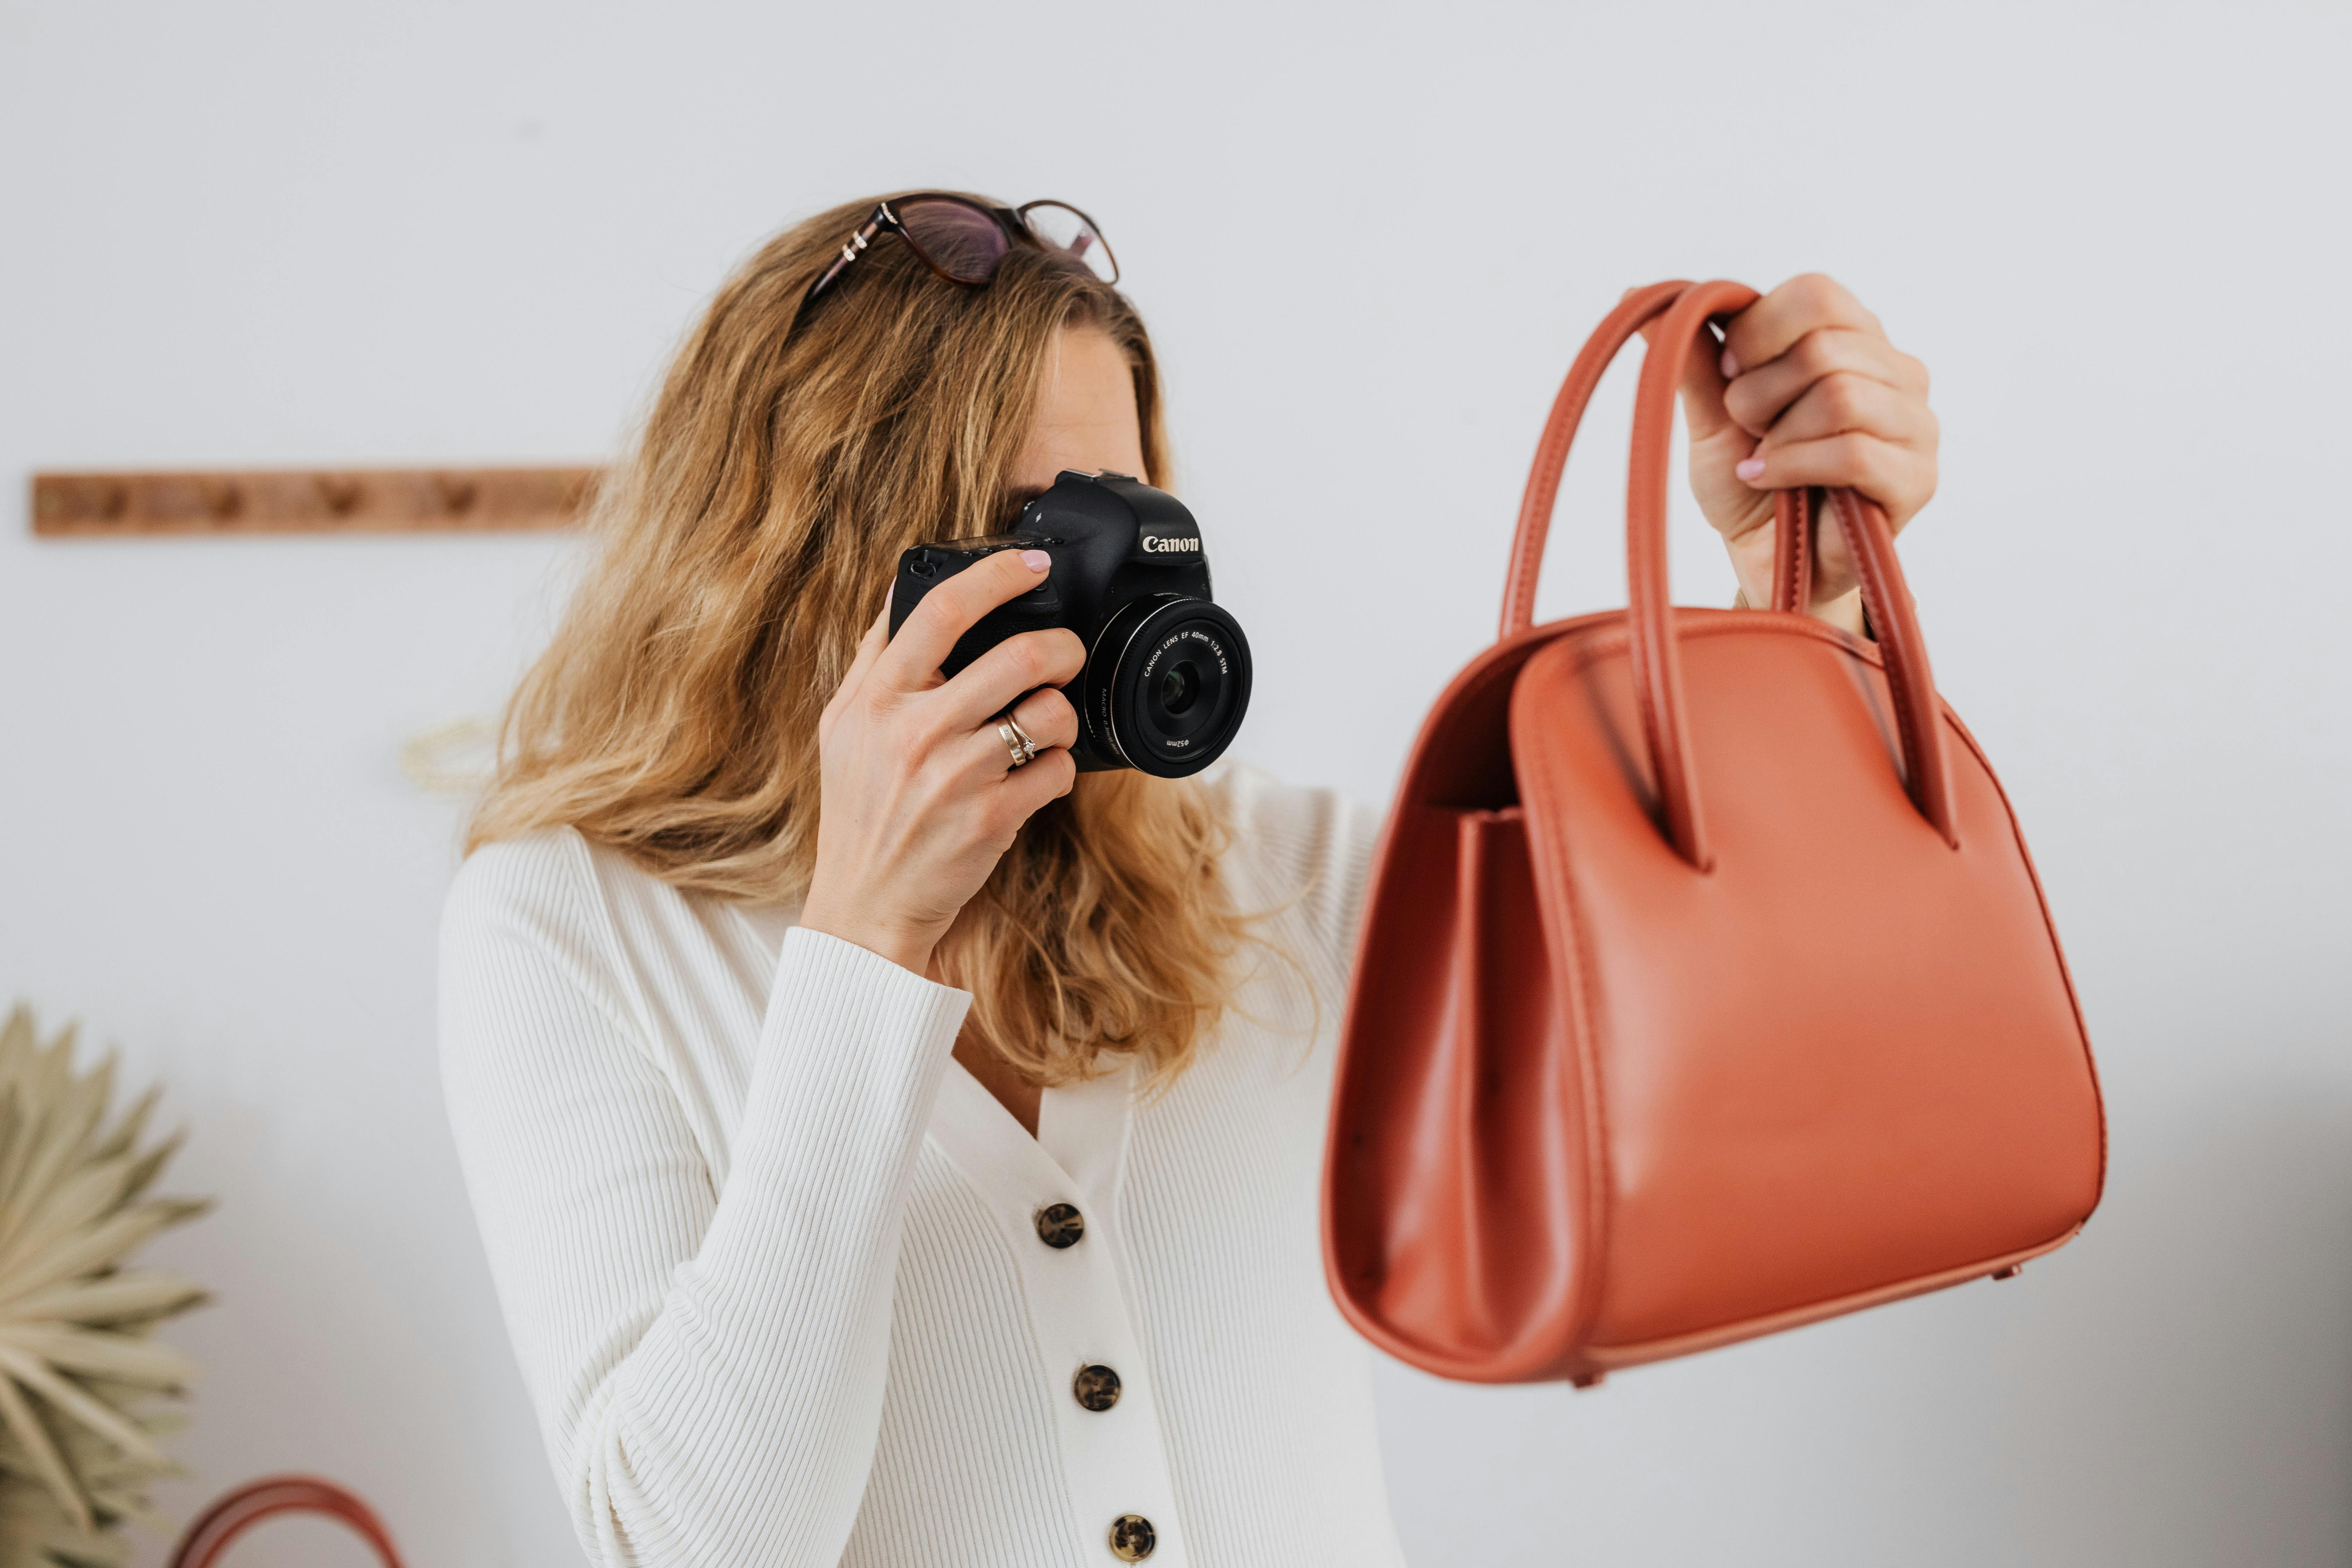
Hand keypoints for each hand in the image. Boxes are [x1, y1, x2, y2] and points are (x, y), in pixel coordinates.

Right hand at [797, 549, 1081, 975]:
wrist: (865, 906)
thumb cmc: (859, 812)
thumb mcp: (842, 727)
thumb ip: (873, 659)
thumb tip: (900, 589)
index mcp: (877, 700)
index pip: (942, 611)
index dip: (997, 575)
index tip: (1031, 562)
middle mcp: (914, 732)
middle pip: (1018, 656)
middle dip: (1061, 646)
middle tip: (1066, 653)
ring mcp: (955, 776)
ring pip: (1048, 712)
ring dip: (1062, 713)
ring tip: (1045, 726)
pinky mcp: (991, 818)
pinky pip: (1058, 770)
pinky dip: (1061, 769)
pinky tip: (1037, 777)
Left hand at [1672, 274, 1938, 631]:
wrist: (1765, 558)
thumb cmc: (1748, 481)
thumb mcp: (1710, 412)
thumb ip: (1689, 354)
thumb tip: (1636, 291)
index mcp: (1853, 336)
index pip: (1815, 294)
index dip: (1755, 333)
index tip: (1729, 376)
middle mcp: (1896, 370)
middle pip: (1823, 346)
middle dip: (1760, 394)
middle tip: (1750, 430)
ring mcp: (1915, 423)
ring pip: (1839, 396)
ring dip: (1779, 435)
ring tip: (1764, 460)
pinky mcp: (1916, 478)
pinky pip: (1853, 452)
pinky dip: (1794, 467)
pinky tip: (1771, 480)